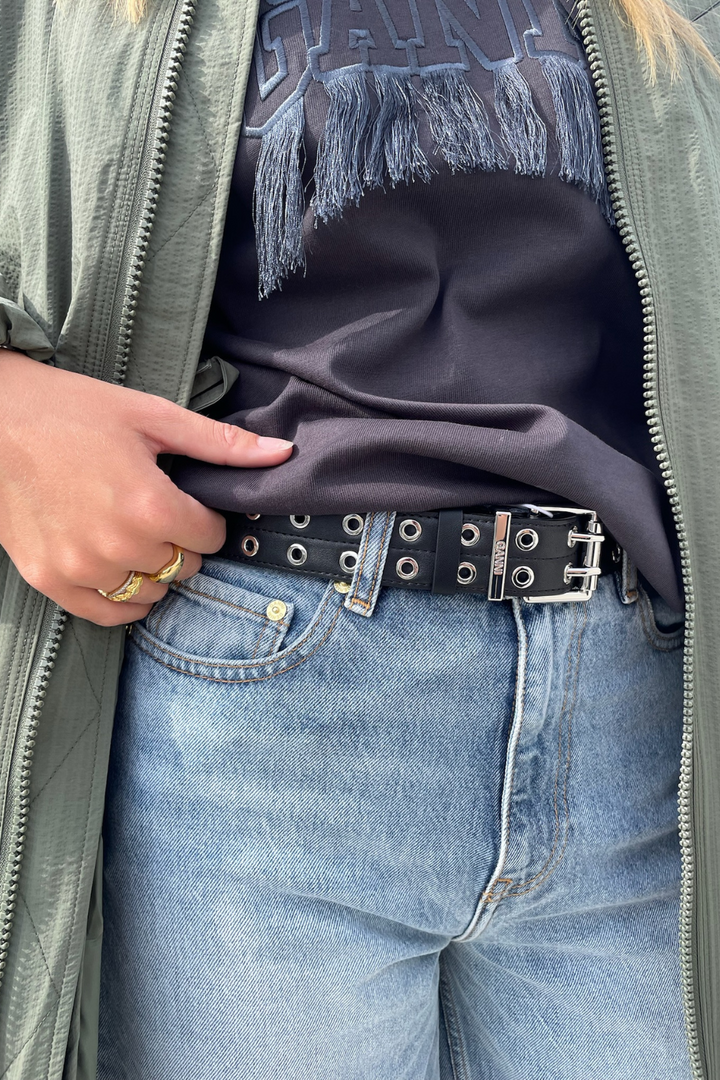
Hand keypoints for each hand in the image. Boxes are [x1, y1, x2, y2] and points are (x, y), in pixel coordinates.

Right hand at [0, 352, 292, 624]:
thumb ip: (219, 445)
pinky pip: (107, 615)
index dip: (206, 518)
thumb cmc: (71, 410)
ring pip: (151, 594)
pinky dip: (122, 599)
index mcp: (150, 505)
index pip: (211, 537)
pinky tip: (117, 568)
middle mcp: (118, 546)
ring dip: (153, 571)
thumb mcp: (151, 416)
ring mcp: (81, 568)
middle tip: (156, 513)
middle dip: (181, 543)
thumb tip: (283, 454)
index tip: (187, 502)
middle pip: (184, 567)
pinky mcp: (49, 580)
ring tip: (132, 535)